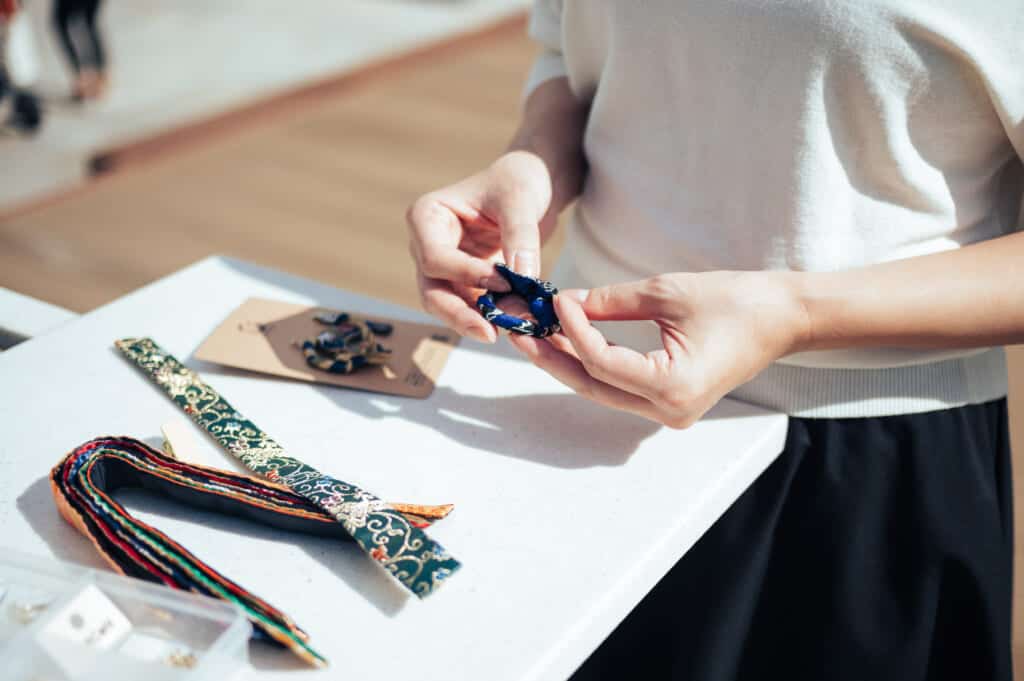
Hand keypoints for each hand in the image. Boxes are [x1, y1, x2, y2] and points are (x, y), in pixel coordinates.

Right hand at [406, 151, 557, 342]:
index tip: (505, 280)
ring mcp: (443, 269)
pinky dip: (492, 318)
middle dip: (459, 314)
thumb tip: (523, 279)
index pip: (434, 257)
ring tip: (509, 331)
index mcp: (427, 216)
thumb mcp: (521, 198)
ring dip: (476, 322)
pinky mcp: (464, 285)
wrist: (530, 187)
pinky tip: (517, 324)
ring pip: (447, 307)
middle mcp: (426, 245)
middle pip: (431, 290)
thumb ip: (520, 235)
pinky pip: (471, 309)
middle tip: (490, 333)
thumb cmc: (518, 181)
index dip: (465, 274)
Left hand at [508, 271, 810, 427]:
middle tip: (518, 328)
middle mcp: (668, 410)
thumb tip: (567, 302)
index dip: (573, 329)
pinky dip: (592, 362)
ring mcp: (669, 412)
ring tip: (534, 333)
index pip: (601, 361)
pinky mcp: (669, 402)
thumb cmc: (736, 301)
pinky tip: (567, 340)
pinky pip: (619, 385)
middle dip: (552, 355)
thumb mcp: (668, 292)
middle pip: (592, 384)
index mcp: (673, 386)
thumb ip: (612, 301)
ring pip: (601, 388)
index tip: (556, 299)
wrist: (783, 318)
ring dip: (567, 360)